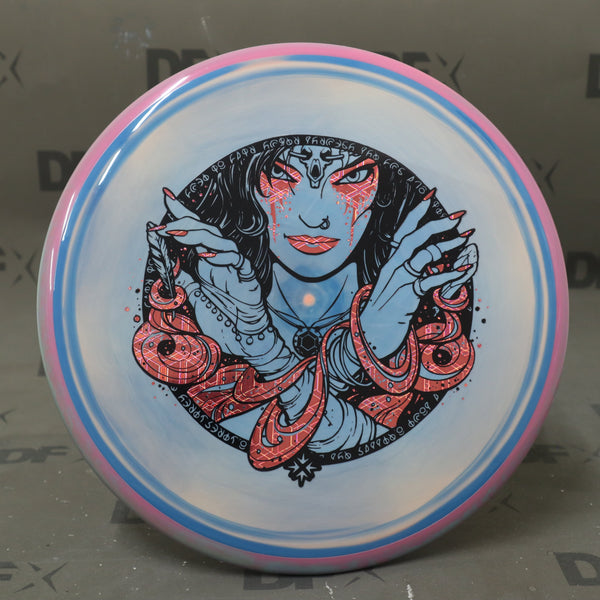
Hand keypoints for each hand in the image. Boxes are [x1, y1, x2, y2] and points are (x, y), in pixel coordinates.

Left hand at [153, 190, 274, 360]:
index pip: (193, 231)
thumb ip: (182, 279)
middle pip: (204, 230)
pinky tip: (206, 255)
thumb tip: (167, 263)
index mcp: (207, 261)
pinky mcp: (246, 277)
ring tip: (177, 234)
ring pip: (219, 240)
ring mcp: (234, 266)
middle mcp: (220, 260)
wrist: (242, 338)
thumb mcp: (193, 296)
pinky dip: (222, 256)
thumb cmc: (222, 318)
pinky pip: (237, 260)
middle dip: (183, 222)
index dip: (181, 213)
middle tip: (162, 225)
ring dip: (198, 235)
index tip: (165, 196)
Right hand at [359, 198, 477, 358]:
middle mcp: (392, 268)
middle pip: (414, 238)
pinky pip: (430, 280)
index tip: (431, 195)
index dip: (416, 213)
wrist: (369, 336)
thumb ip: (407, 272)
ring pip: (424, 255)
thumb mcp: (393, 288)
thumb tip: (427, 260)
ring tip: (466, 237)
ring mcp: (399, 281)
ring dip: (448, 245)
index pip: (402, 232)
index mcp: (389, 263)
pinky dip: (449, 273)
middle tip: (458, 216)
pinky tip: (464, 269)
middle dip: (436, 224)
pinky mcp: (407, 296)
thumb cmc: (383, 312)